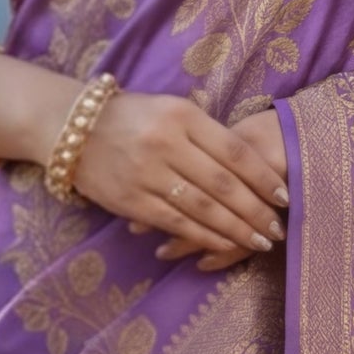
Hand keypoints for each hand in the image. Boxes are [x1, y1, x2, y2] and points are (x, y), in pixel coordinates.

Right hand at [71, 92, 288, 268]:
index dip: (263, 177)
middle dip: (256, 211)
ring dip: (237, 229)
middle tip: (279, 229)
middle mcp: (167, 143)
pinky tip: (225, 245)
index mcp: (183, 115)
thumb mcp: (171, 108)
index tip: (284, 196)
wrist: (70, 128)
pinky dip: (204, 236)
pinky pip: (176, 223)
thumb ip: (206, 132)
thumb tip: (251, 164)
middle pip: (223, 185)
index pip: (234, 151)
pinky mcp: (132, 201)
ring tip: (260, 242)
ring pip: (203, 209)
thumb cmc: (131, 116)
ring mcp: (148, 174)